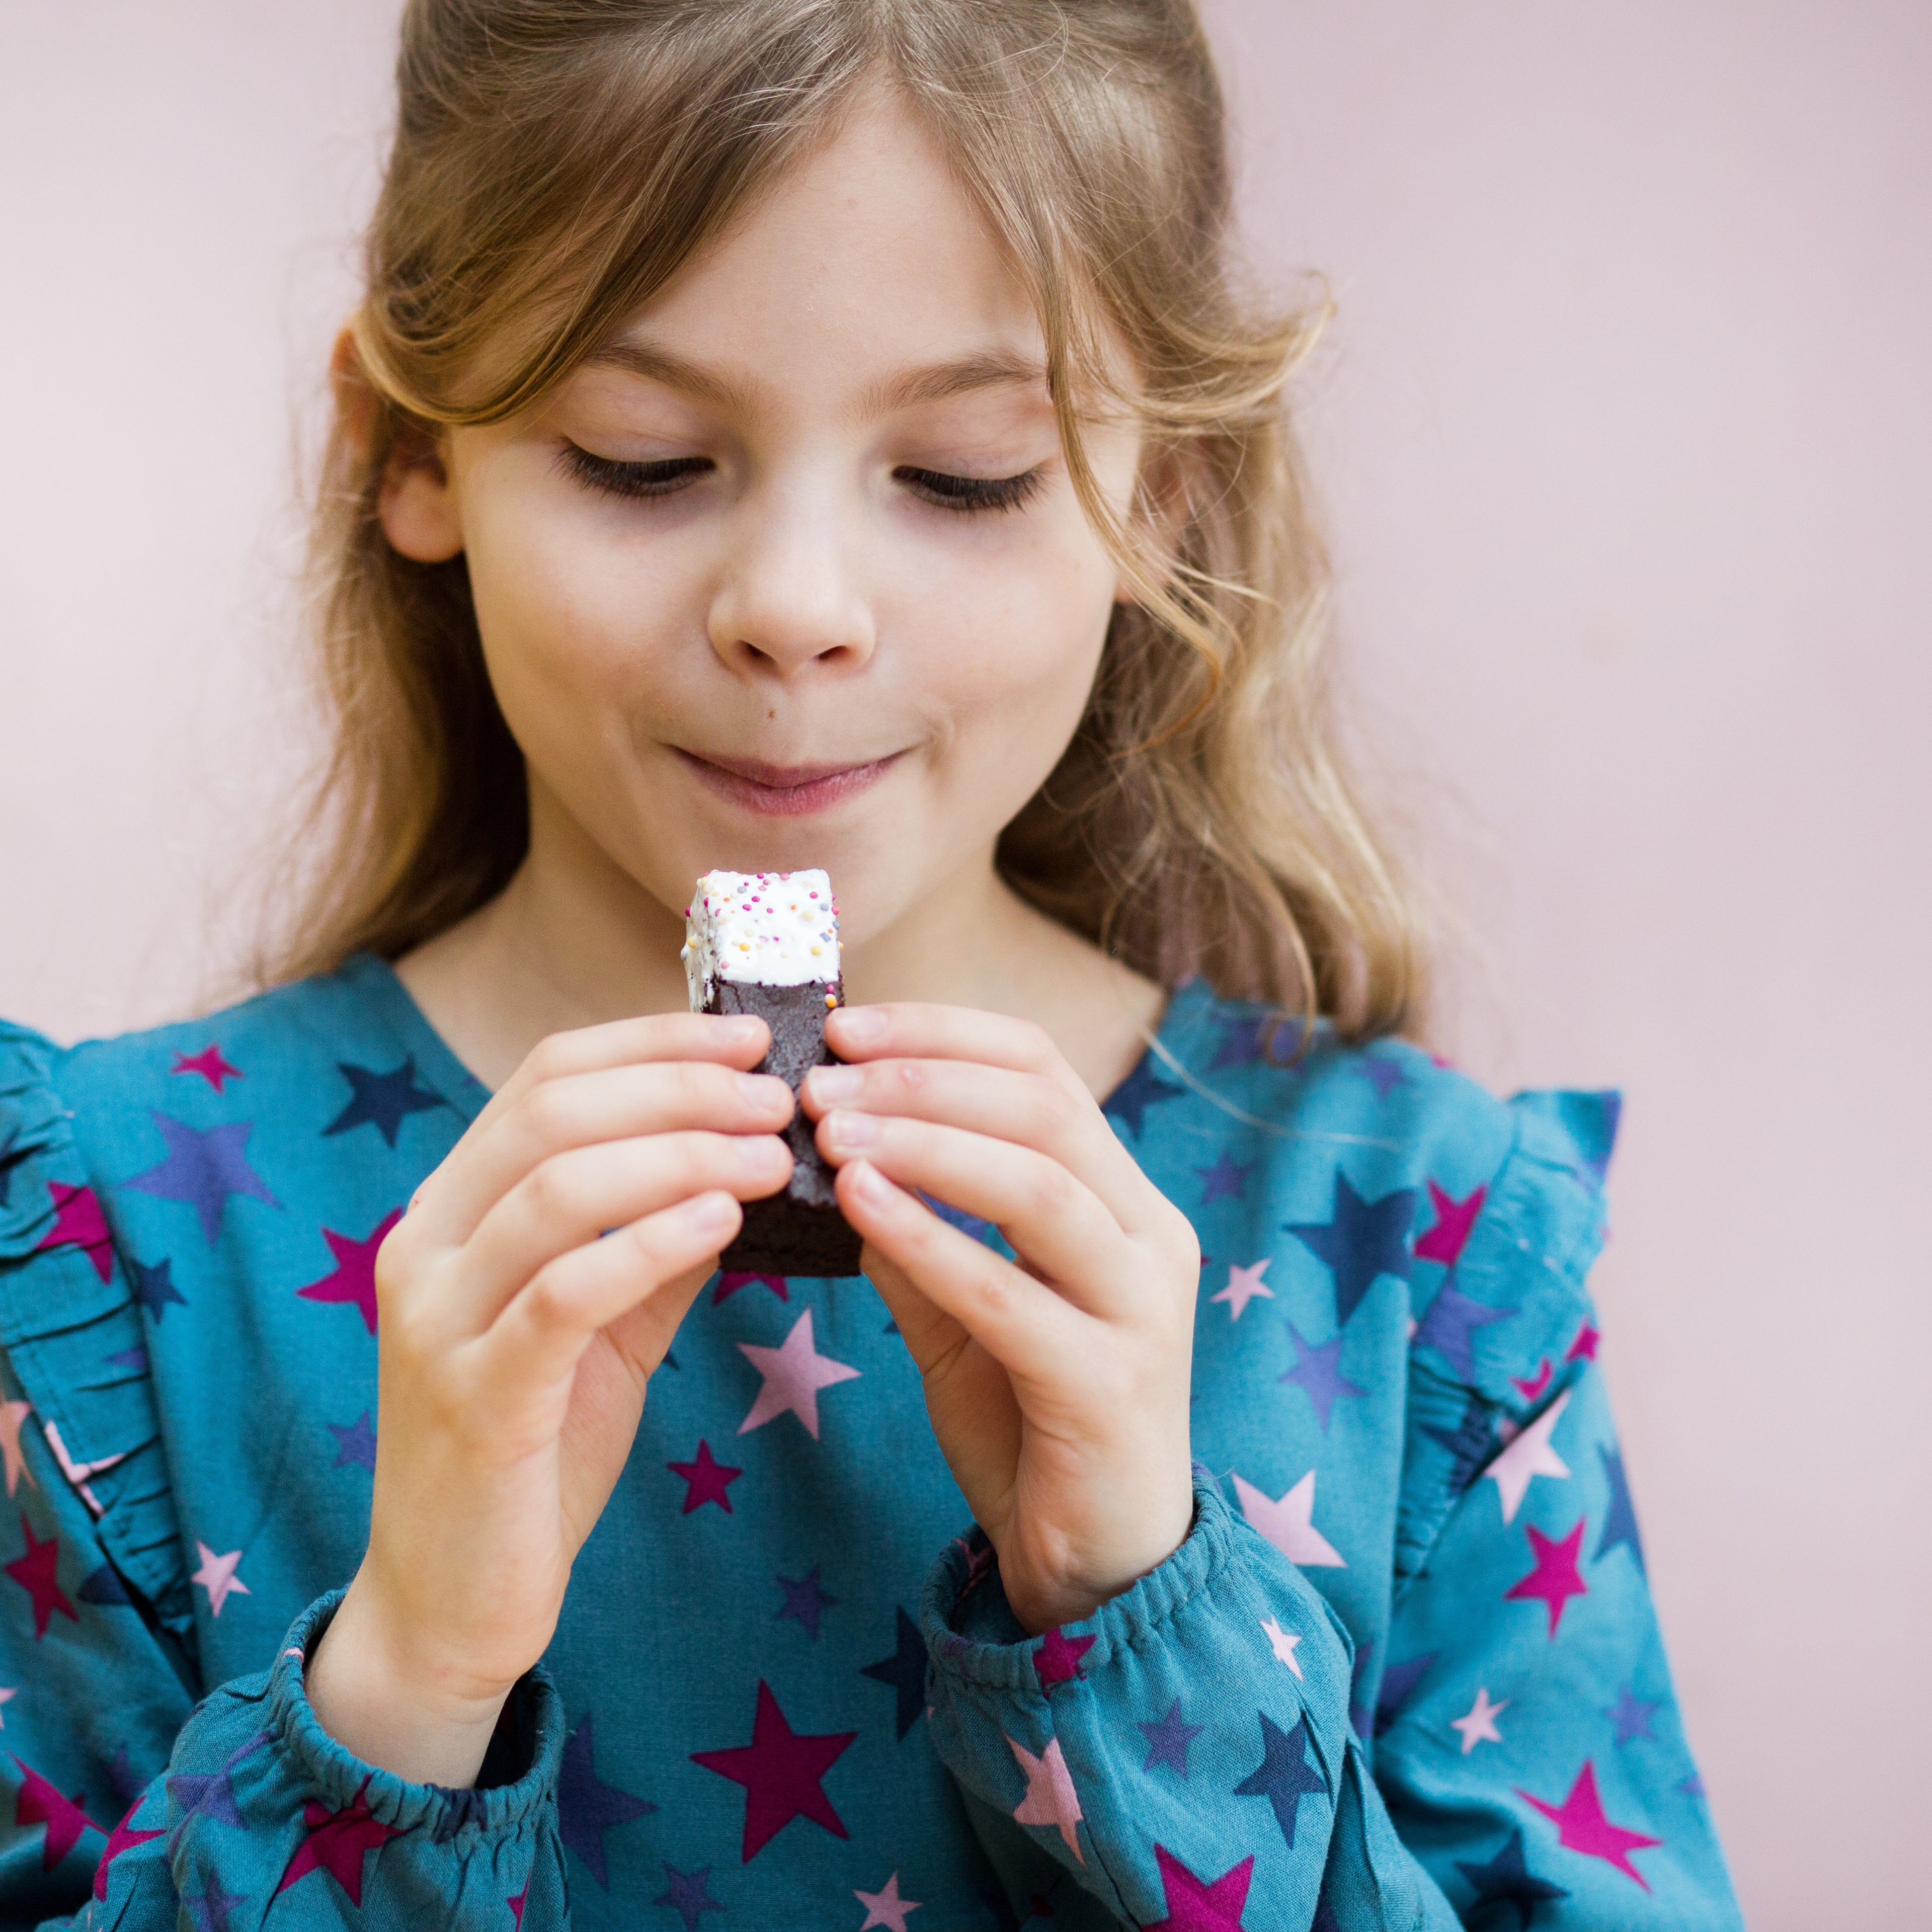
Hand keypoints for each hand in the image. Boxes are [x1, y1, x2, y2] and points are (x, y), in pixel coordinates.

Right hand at [307, 1012, 794, 1784]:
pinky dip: (647, 1242)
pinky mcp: (473, 1399)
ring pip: (556, 1188)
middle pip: (553, 1113)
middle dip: (678, 1087)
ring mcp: (436, 1320)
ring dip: (680, 1153)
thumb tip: (745, 1158)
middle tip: (778, 1095)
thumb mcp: (602, 1327)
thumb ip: (654, 1243)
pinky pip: (562, 1293)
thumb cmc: (532, 1450)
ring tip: (773, 1152)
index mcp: (452, 1208)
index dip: (653, 1042)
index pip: (548, 1076)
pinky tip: (722, 1221)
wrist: (448, 1603)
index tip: (749, 1038)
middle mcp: (425, 1245)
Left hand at [801, 1003, 1199, 1634]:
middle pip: (1044, 1109)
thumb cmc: (1031, 1427)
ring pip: (1038, 1184)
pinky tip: (858, 1205)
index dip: (943, 1033)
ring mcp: (1143, 1308)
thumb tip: (840, 1165)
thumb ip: (918, 1241)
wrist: (1101, 1569)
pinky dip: (930, 1239)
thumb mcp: (964, 1319)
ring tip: (829, 1130)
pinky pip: (1010, 1293)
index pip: (1042, 1070)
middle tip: (818, 1080)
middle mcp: (1149, 1235)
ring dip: (924, 1142)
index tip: (843, 1029)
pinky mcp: (1112, 1384)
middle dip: (922, 1078)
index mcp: (1122, 1200)